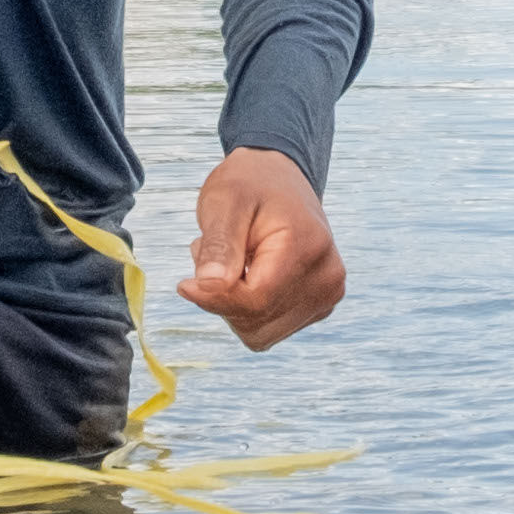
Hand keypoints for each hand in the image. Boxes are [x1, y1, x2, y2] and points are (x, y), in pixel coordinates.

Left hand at [182, 150, 344, 349]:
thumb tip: (209, 286)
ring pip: (259, 334)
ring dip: (233, 306)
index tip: (185, 283)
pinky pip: (267, 330)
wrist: (279, 179)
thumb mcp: (224, 202)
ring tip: (233, 261)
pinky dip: (247, 310)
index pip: (256, 300)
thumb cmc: (249, 185)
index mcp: (309, 247)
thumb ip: (218, 245)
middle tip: (216, 254)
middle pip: (256, 321)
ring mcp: (326, 296)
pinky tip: (247, 274)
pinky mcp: (317, 308)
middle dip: (224, 297)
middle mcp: (327, 279)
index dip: (214, 298)